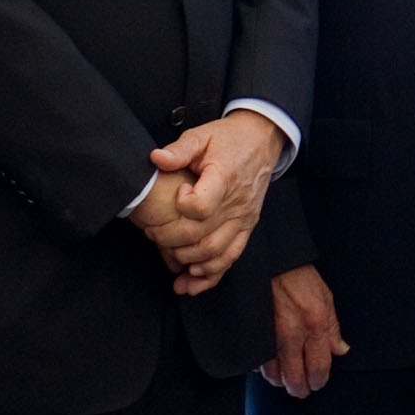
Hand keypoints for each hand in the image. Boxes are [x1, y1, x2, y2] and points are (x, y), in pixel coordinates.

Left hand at [139, 111, 282, 291]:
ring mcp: (243, 218)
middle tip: (153, 233)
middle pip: (202, 235)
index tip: (177, 193)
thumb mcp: (202, 135)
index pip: (202, 206)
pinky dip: (211, 274)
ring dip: (189, 261)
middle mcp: (236, 203)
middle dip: (171, 240)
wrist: (261, 141)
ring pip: (216, 252)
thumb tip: (156, 158)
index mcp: (225, 178)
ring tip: (168, 259)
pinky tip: (192, 280)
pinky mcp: (246, 227)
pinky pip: (231, 257)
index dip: (183, 206)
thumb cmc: (228, 139)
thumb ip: (179, 149)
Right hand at [264, 265, 345, 397]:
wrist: (270, 261)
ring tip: (285, 381)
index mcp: (314, 323)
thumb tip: (340, 350)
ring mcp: (270, 335)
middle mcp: (292, 333)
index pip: (319, 366)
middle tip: (301, 391)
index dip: (318, 380)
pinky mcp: (253, 333)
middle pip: (295, 376)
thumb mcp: (325, 297)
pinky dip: (262, 368)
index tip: (317, 383)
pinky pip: (256, 361)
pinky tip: (268, 366)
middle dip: (299, 388)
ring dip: (280, 381)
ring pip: (273, 373)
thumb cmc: (299, 277)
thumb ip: (333, 327)